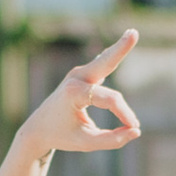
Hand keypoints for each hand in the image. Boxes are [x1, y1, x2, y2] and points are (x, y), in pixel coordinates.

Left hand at [26, 32, 141, 160]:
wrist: (39, 128)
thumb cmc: (62, 135)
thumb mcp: (86, 143)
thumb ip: (112, 139)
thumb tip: (136, 131)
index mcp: (73, 93)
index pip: (110, 99)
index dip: (125, 113)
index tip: (133, 128)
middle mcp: (75, 78)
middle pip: (104, 62)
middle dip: (120, 49)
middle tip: (134, 32)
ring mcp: (78, 73)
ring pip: (104, 60)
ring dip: (119, 48)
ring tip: (132, 33)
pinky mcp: (83, 75)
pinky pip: (102, 64)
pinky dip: (113, 56)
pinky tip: (125, 41)